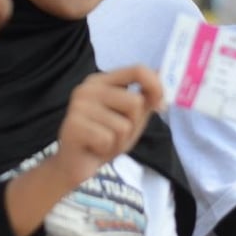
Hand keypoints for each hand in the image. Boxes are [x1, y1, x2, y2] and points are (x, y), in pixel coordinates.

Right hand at [51, 66, 162, 186]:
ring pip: (123, 125)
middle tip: (116, 134)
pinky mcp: (73, 125)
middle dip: (133, 124)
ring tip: (104, 142)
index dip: (156, 87)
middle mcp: (88, 88)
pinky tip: (94, 149)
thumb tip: (162, 72)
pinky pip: (108, 139)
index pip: (137, 70)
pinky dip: (107, 149)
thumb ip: (146, 97)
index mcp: (102, 81)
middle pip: (135, 102)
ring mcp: (78, 105)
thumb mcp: (131, 118)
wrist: (76, 165)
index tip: (161, 106)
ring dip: (119, 141)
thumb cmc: (105, 138)